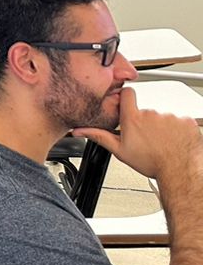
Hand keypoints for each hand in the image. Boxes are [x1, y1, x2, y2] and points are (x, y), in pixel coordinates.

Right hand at [74, 87, 202, 183]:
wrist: (179, 171)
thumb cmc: (151, 163)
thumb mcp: (120, 151)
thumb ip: (99, 136)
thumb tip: (79, 131)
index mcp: (133, 119)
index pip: (128, 93)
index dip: (127, 97)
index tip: (128, 104)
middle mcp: (152, 114)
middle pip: (147, 111)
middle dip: (147, 121)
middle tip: (148, 138)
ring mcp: (170, 116)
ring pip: (164, 117)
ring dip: (164, 127)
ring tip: (164, 142)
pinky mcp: (186, 120)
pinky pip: (181, 120)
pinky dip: (179, 129)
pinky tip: (175, 140)